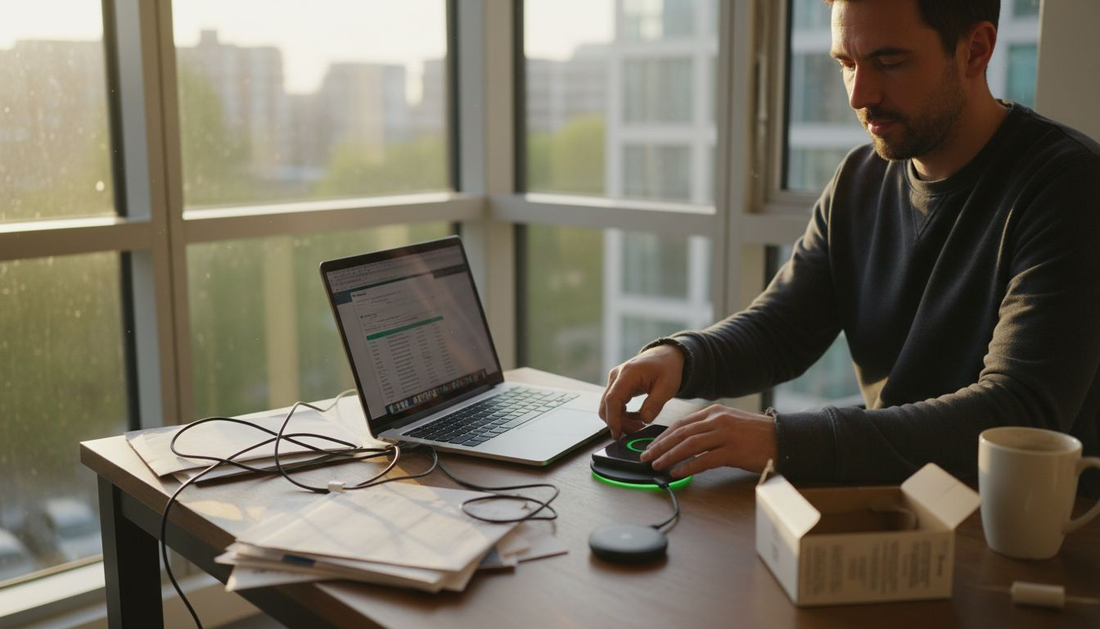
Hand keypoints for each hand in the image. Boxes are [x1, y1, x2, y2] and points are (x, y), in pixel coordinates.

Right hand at [599, 344, 684, 438]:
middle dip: (617, 422)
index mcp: (628, 373)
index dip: (613, 419)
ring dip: (620, 419)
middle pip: (606, 404)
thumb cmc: (667, 368)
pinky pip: (614, 404)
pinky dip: (621, 414)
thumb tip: (645, 420)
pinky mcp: (617, 385)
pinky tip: (636, 418)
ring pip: (608, 406)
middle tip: (636, 431)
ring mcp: (615, 380)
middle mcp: (617, 376)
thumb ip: (655, 404)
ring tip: (639, 425)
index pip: (612, 399)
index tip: (617, 434)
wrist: (666, 356)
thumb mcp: (667, 387)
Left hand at [640, 404, 776, 477]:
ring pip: (689, 445)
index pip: (681, 423)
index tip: (650, 445)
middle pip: (681, 433)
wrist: (783, 438)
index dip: (663, 435)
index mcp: (715, 412)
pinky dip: (688, 467)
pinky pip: (705, 460)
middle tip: (646, 456)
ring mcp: (726, 435)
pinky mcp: (734, 451)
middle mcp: (718, 420)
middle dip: (660, 445)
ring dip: (670, 456)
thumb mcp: (729, 422)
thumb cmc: (755, 434)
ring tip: (657, 465)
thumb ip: (708, 427)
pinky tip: (677, 473)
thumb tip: (684, 440)